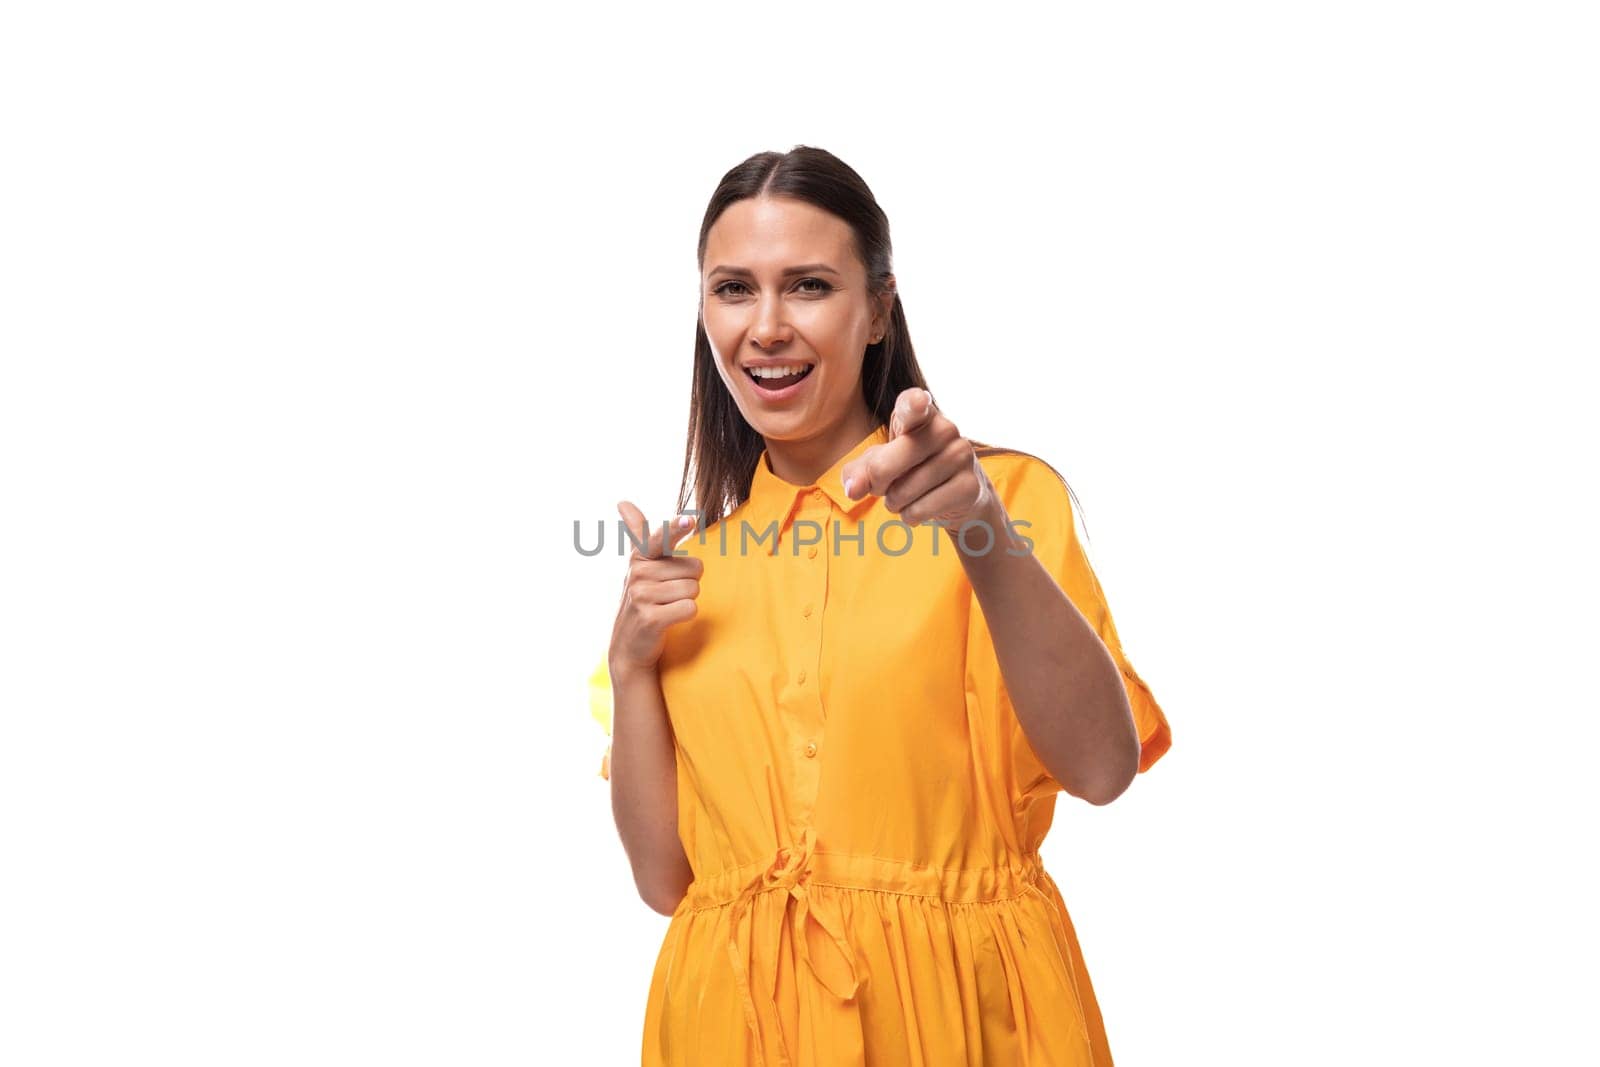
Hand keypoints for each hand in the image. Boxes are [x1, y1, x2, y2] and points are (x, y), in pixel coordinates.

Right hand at [609, 501, 702, 676]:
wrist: (629, 645)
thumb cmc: (642, 598)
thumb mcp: (638, 565)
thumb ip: (637, 532)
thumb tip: (621, 501)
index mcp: (640, 557)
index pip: (661, 537)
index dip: (676, 528)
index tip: (689, 518)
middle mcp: (638, 573)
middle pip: (695, 567)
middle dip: (688, 582)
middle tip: (666, 595)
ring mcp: (642, 596)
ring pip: (694, 588)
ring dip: (686, 600)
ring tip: (666, 607)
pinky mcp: (651, 618)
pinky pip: (690, 608)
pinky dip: (686, 615)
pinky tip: (668, 620)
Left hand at [840, 387, 997, 528]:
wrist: (960, 496)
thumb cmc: (913, 470)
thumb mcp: (882, 464)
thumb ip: (861, 471)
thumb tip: (852, 489)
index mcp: (921, 415)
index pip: (913, 405)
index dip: (913, 404)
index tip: (918, 402)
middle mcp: (945, 429)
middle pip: (886, 464)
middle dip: (877, 484)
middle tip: (886, 486)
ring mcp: (961, 456)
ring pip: (902, 492)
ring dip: (895, 503)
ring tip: (908, 496)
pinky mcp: (969, 486)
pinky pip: (919, 510)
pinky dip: (911, 516)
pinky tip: (922, 506)